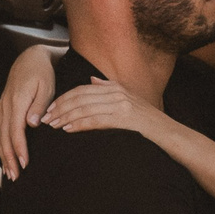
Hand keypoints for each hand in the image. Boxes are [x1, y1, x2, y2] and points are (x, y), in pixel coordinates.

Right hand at [0, 43, 60, 178]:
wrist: (30, 57)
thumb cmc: (41, 71)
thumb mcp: (46, 87)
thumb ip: (39, 106)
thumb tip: (33, 124)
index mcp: (17, 101)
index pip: (16, 131)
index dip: (19, 149)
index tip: (24, 163)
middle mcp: (6, 105)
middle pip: (4, 137)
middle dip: (8, 158)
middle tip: (15, 176)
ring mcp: (2, 107)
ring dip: (3, 154)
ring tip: (9, 171)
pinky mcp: (3, 108)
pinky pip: (0, 130)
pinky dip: (1, 144)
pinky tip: (5, 155)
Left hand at [38, 77, 167, 144]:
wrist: (169, 133)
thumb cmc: (147, 122)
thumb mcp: (129, 100)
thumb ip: (108, 88)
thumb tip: (91, 79)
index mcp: (115, 87)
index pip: (82, 89)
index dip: (64, 98)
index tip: (50, 108)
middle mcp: (116, 92)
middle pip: (80, 97)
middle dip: (60, 107)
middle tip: (46, 118)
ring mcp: (121, 104)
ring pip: (85, 108)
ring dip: (66, 117)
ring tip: (53, 125)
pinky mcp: (124, 118)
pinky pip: (95, 120)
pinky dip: (79, 124)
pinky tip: (68, 129)